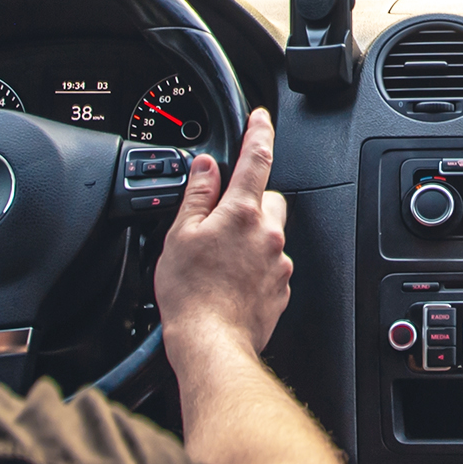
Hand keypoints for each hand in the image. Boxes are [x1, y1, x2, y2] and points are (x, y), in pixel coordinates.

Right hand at [156, 109, 289, 358]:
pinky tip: (230, 281)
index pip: (257, 158)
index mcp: (242, 213)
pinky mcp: (281, 288)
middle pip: (268, 199)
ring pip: (270, 233)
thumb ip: (197, 195)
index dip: (259, 132)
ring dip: (251, 237)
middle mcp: (268, 233)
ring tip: (220, 259)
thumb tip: (205, 167)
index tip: (261, 119)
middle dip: (249, 201)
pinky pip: (271, 264)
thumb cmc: (191, 295)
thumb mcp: (180, 235)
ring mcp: (278, 262)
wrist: (211, 344)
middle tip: (220, 221)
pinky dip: (255, 266)